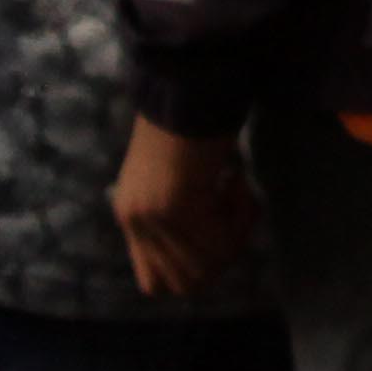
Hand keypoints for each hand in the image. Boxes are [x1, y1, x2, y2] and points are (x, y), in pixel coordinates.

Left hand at [114, 118, 253, 301]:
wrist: (186, 86)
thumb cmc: (186, 116)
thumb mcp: (174, 174)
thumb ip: (181, 207)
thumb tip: (215, 232)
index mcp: (130, 214)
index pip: (154, 281)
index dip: (195, 268)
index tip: (216, 231)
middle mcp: (135, 223)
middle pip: (182, 284)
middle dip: (220, 260)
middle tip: (233, 216)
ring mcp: (151, 218)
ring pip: (204, 269)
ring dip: (233, 238)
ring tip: (237, 192)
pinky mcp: (174, 208)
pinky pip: (220, 240)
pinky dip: (240, 216)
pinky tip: (237, 179)